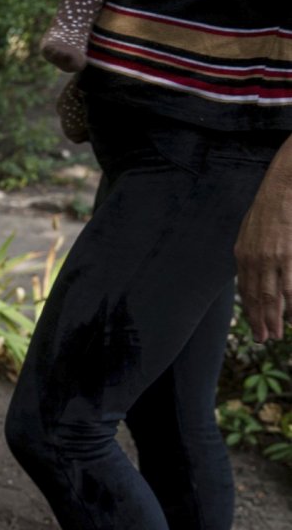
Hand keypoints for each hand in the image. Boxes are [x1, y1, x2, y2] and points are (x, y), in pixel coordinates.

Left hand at [236, 173, 291, 341]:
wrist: (281, 190)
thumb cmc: (267, 210)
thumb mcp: (248, 234)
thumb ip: (248, 255)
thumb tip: (249, 273)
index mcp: (242, 256)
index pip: (244, 290)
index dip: (249, 310)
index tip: (254, 325)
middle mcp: (254, 260)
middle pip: (256, 297)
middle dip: (259, 321)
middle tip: (263, 339)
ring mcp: (273, 259)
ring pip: (272, 296)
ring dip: (274, 318)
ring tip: (275, 335)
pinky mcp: (289, 255)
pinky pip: (290, 286)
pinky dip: (291, 303)